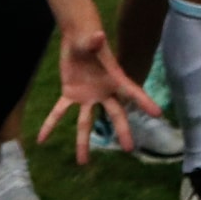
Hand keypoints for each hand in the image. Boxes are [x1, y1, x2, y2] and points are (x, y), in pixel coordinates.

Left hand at [36, 27, 159, 162]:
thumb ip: (94, 42)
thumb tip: (98, 37)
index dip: (145, 102)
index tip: (158, 114)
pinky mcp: (70, 94)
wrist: (78, 38)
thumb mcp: (92, 41)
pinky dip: (51, 124)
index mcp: (114, 79)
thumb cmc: (90, 38)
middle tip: (130, 148)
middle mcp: (103, 92)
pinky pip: (60, 112)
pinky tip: (42, 139)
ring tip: (83, 162)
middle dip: (122, 131)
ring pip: (86, 122)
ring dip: (83, 142)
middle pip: (115, 114)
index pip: (133, 92)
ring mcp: (87, 96)